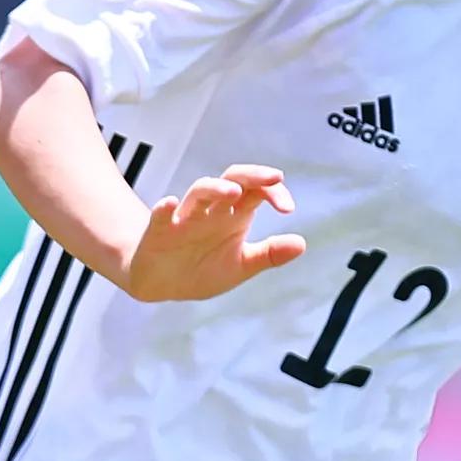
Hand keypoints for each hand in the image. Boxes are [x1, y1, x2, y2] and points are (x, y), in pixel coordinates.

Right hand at [118, 165, 304, 301]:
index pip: (257, 192)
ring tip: (233, 192)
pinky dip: (164, 209)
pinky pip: (161, 216)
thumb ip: (269, 255)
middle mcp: (211, 211)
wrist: (161, 285)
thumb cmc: (201, 269)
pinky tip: (168, 204)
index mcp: (233, 216)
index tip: (287, 208)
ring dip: (215, 189)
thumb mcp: (240, 266)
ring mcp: (184, 218)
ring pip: (199, 193)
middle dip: (252, 175)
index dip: (274, 192)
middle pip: (231, 180)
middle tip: (273, 176)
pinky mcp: (159, 231)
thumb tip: (301, 244)